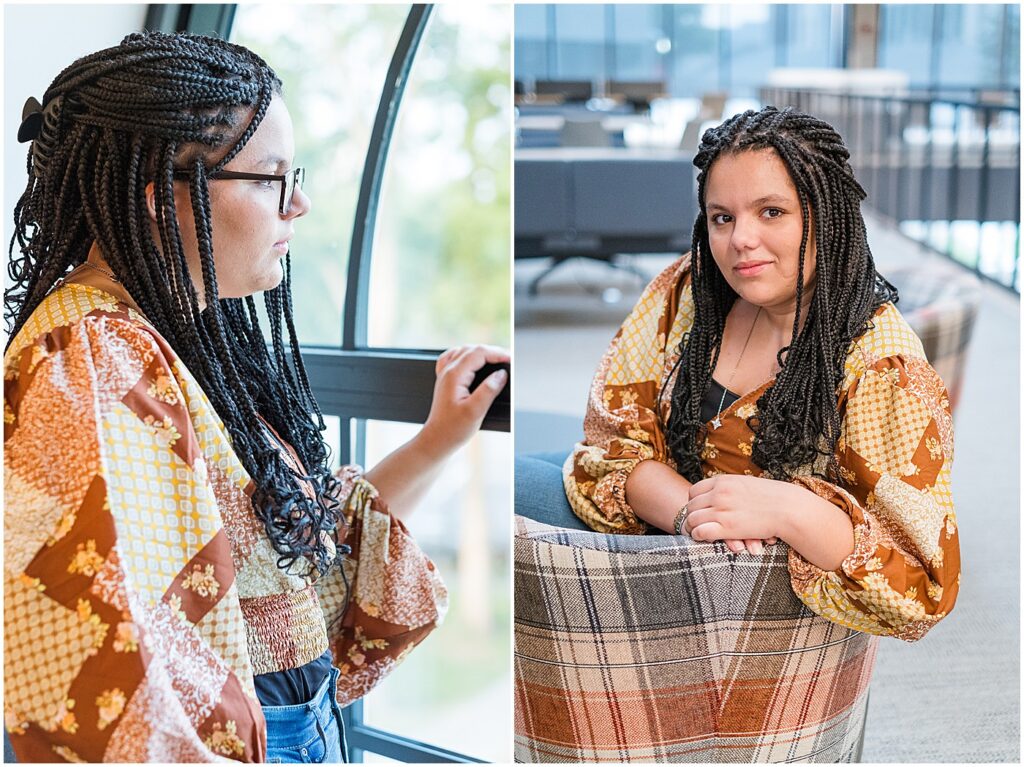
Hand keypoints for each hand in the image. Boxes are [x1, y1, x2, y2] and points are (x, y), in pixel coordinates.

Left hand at [418, 344, 508, 458]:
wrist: (436, 440)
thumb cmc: (453, 429)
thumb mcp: (475, 411)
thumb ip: (488, 390)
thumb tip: (501, 374)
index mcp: (454, 375)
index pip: (479, 353)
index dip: (498, 353)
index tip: (511, 359)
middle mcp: (447, 371)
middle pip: (472, 349)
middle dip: (492, 351)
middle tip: (508, 359)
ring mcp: (445, 375)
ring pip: (464, 352)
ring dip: (481, 352)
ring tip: (496, 358)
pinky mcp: (445, 382)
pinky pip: (454, 359)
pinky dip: (467, 355)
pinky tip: (473, 361)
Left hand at [684, 474, 788, 554]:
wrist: (787, 508)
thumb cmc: (771, 497)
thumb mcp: (746, 483)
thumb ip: (730, 486)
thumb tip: (722, 489)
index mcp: (723, 481)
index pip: (694, 491)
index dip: (694, 502)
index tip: (699, 510)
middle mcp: (719, 494)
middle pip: (691, 506)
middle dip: (692, 516)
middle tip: (695, 524)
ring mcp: (721, 510)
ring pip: (692, 519)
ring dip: (691, 527)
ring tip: (695, 533)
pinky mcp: (726, 527)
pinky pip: (700, 532)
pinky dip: (697, 536)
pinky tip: (703, 538)